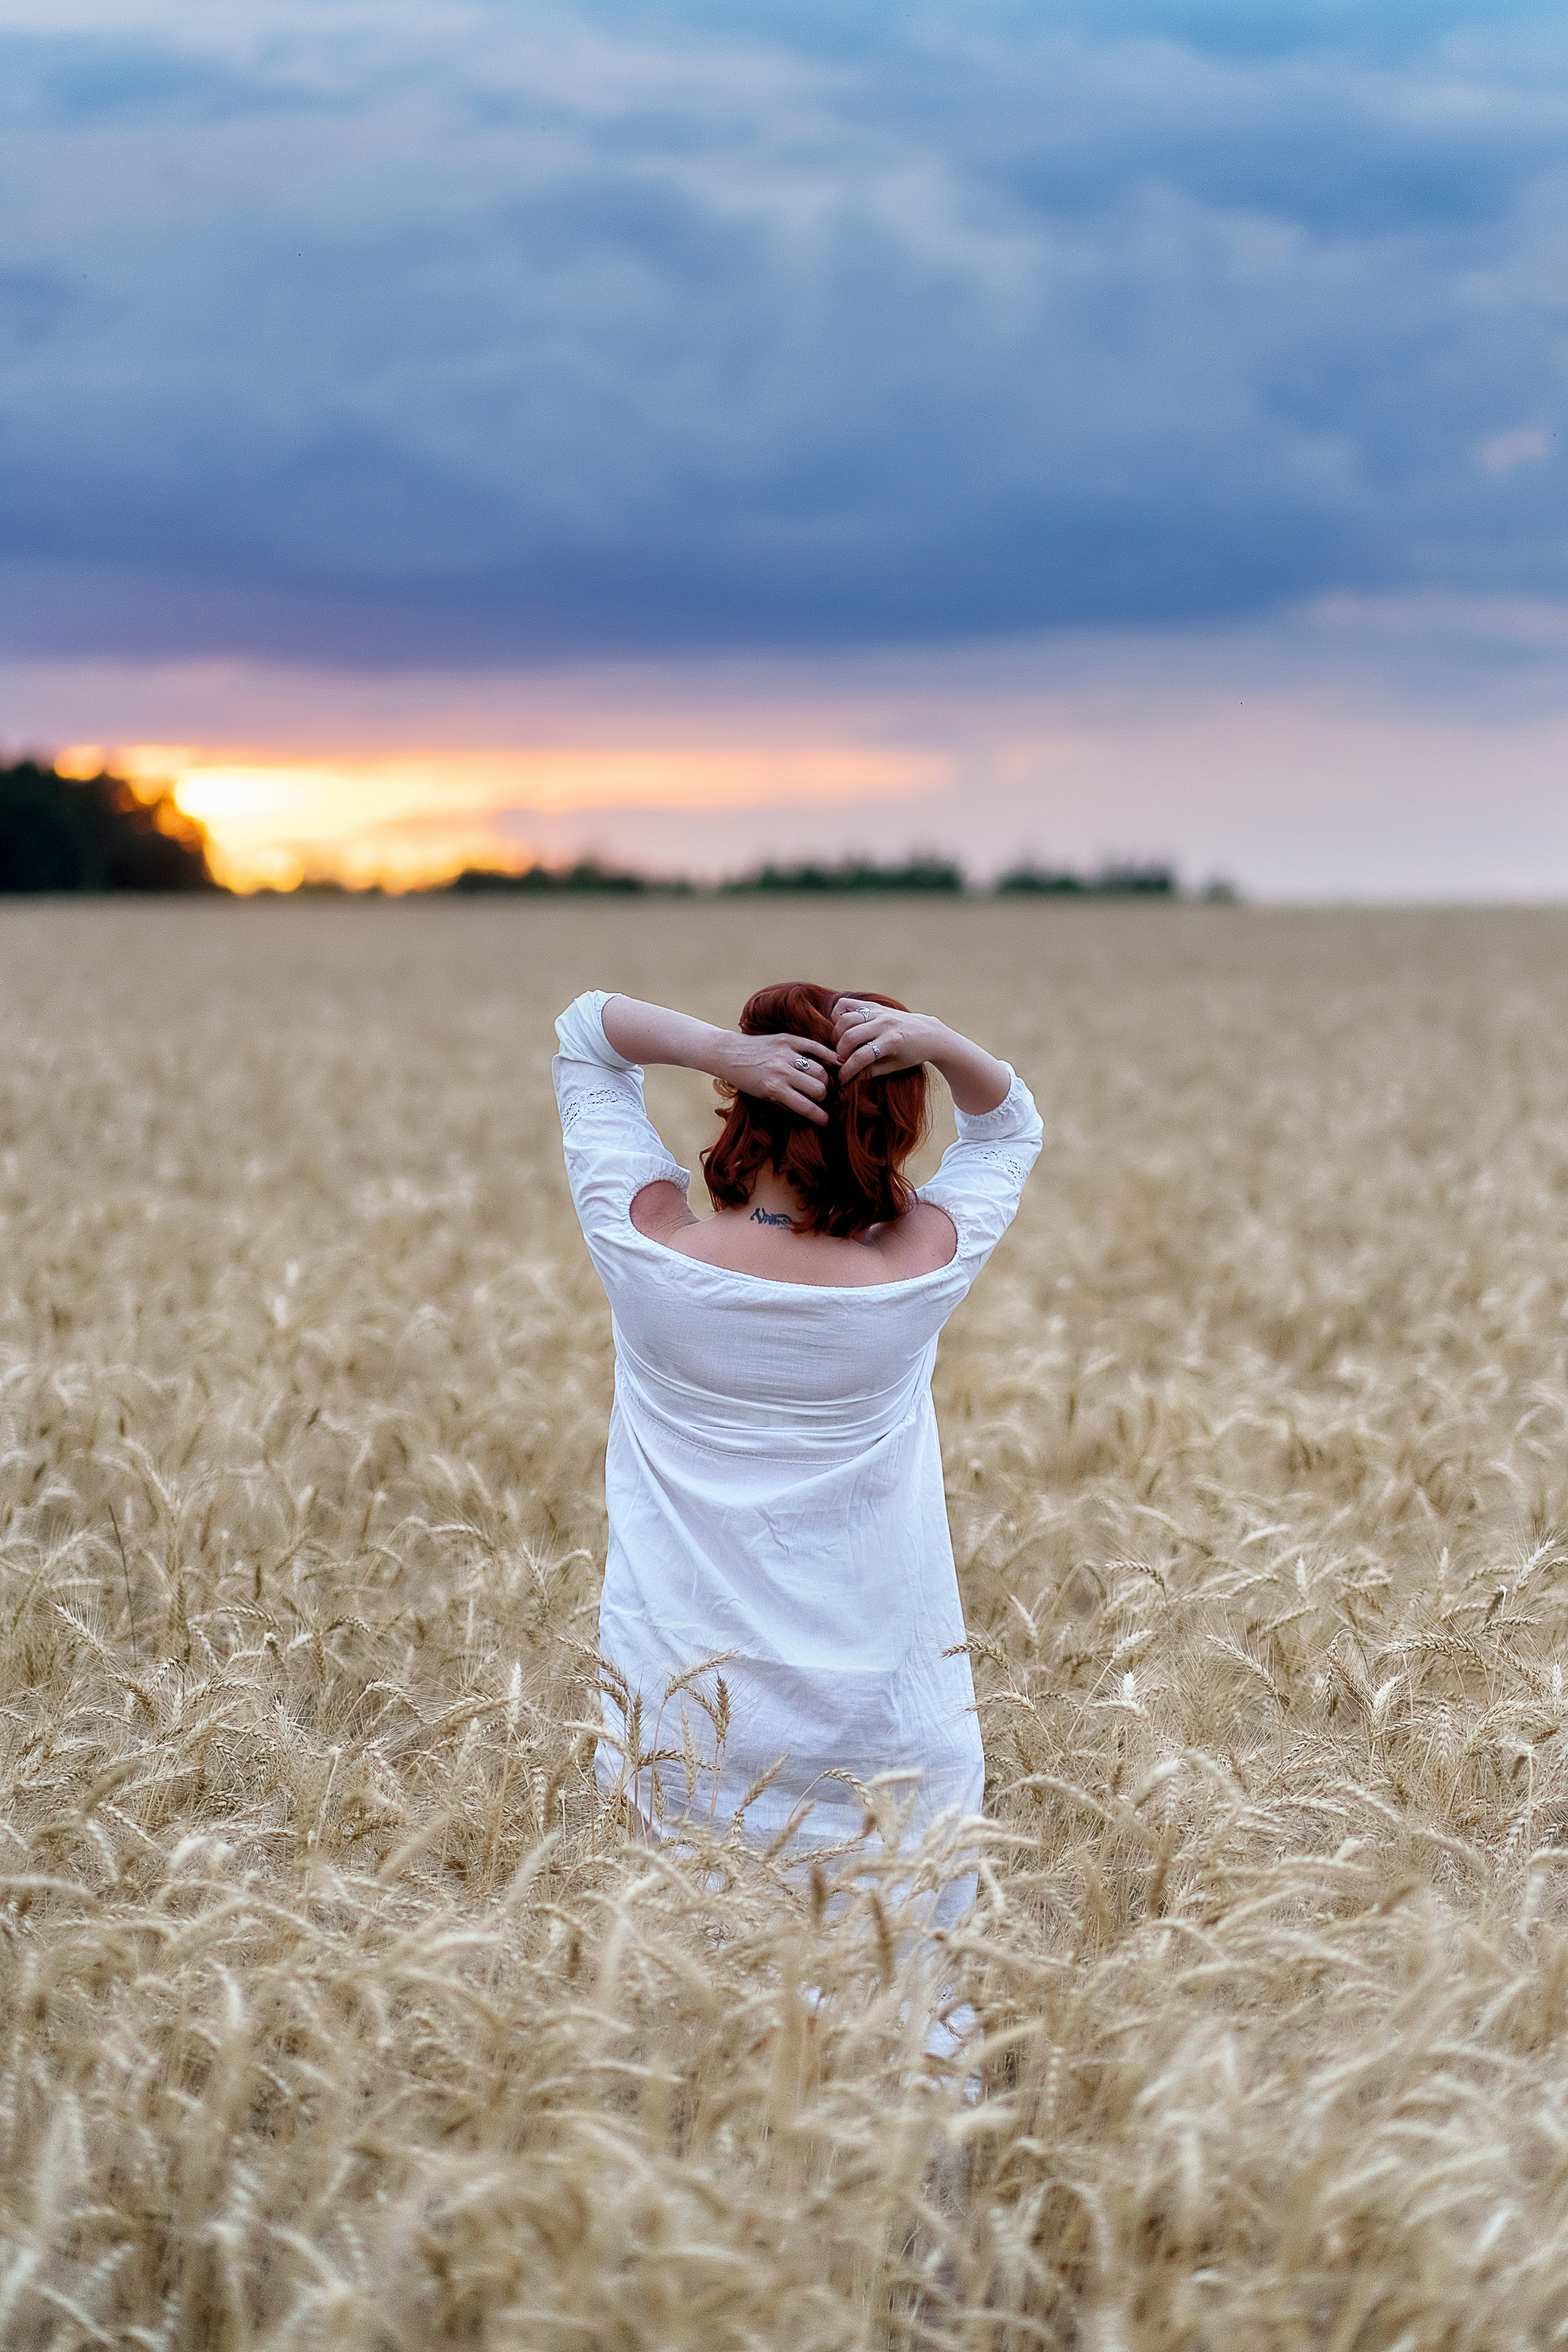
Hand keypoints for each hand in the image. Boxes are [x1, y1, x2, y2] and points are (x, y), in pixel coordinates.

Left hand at [712, 1031, 838, 1123]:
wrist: (728, 1053)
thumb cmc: (744, 1078)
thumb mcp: (761, 1096)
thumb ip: (784, 1102)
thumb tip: (807, 1108)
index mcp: (774, 1088)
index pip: (806, 1107)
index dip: (820, 1117)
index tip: (826, 1121)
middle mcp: (782, 1071)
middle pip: (818, 1088)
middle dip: (823, 1097)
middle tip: (822, 1099)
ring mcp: (786, 1053)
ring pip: (819, 1069)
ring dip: (825, 1080)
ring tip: (824, 1084)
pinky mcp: (787, 1039)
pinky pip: (814, 1046)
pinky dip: (828, 1054)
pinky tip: (838, 1062)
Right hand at [831, 997, 934, 1082]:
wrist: (929, 1034)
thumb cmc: (912, 1054)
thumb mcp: (894, 1066)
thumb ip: (870, 1071)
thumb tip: (847, 1078)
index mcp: (892, 1041)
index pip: (861, 1057)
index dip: (847, 1070)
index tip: (840, 1079)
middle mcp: (885, 1023)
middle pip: (850, 1037)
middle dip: (839, 1053)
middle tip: (839, 1063)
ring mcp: (879, 1011)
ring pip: (845, 1020)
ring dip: (837, 1036)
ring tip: (840, 1047)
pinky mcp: (874, 1005)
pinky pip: (847, 1004)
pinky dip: (838, 1015)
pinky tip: (841, 1028)